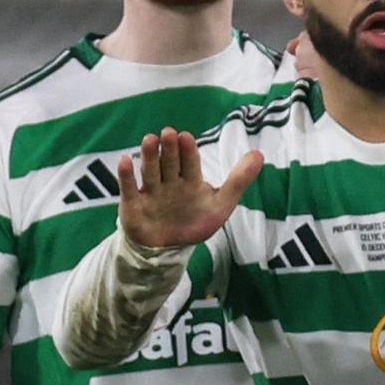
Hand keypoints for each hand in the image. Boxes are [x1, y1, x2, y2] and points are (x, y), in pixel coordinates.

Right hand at [115, 128, 262, 251]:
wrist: (168, 251)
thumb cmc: (194, 223)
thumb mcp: (221, 204)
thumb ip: (239, 180)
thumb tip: (259, 154)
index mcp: (189, 179)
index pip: (190, 162)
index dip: (188, 151)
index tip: (186, 137)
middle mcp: (169, 181)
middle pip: (169, 163)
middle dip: (170, 149)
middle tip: (169, 133)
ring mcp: (151, 192)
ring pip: (150, 171)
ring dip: (149, 156)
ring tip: (149, 140)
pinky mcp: (133, 204)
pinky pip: (129, 188)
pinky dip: (126, 175)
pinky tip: (125, 160)